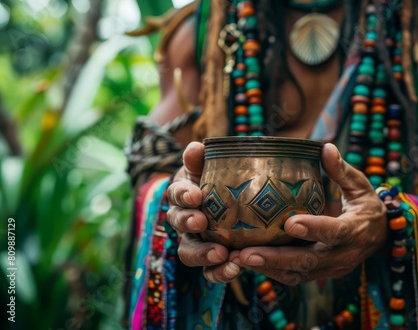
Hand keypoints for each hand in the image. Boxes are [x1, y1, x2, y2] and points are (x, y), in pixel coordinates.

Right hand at [166, 142, 241, 282]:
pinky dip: (219, 272)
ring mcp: (196, 241)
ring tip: (221, 255)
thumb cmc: (221, 179)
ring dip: (203, 254)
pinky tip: (235, 269)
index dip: (183, 195)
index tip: (195, 194)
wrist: (238, 199)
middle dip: (188, 222)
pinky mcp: (211, 259)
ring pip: (189, 252)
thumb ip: (202, 159)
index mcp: (184, 195)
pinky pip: (210, 271)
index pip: (177, 194)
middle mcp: (184, 220)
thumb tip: (195, 147)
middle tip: (201, 222)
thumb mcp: (212, 167)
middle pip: (178, 224)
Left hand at [239, 143, 386, 285]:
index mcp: (355, 230)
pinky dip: (272, 272)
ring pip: (298, 273)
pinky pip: (295, 277)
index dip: (313, 228)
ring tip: (238, 259)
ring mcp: (331, 268)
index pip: (334, 231)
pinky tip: (248, 263)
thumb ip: (341, 170)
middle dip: (276, 258)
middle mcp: (343, 255)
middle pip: (309, 260)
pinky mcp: (320, 273)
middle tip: (246, 253)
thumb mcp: (360, 186)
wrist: (379, 238)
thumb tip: (326, 147)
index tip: (289, 223)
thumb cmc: (366, 206)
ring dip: (268, 268)